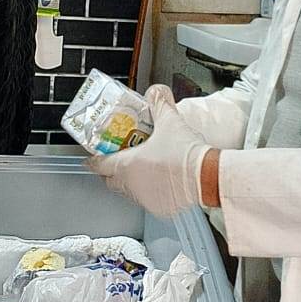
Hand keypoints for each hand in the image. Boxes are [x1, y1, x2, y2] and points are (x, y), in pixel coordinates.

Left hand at [88, 85, 210, 217]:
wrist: (207, 176)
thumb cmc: (185, 153)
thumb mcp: (170, 121)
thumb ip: (159, 103)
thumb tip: (155, 92)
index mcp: (127, 166)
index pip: (100, 164)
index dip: (95, 159)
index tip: (93, 156)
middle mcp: (132, 185)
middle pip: (111, 180)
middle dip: (111, 171)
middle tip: (117, 160)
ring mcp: (146, 199)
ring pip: (129, 192)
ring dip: (131, 182)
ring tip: (141, 169)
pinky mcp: (161, 209)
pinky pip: (148, 201)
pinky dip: (150, 192)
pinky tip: (159, 182)